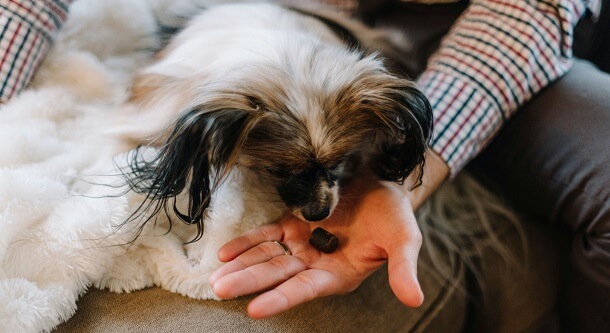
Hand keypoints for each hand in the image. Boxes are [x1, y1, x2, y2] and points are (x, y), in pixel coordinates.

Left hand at [209, 177, 423, 318]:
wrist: (382, 183)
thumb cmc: (394, 214)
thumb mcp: (403, 240)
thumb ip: (403, 269)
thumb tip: (415, 300)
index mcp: (338, 273)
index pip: (305, 288)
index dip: (282, 297)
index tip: (256, 309)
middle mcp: (315, 261)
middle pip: (278, 274)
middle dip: (249, 283)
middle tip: (220, 290)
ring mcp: (301, 242)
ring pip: (267, 257)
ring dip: (242, 267)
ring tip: (215, 278)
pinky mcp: (292, 222)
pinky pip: (266, 234)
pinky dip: (247, 243)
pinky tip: (225, 254)